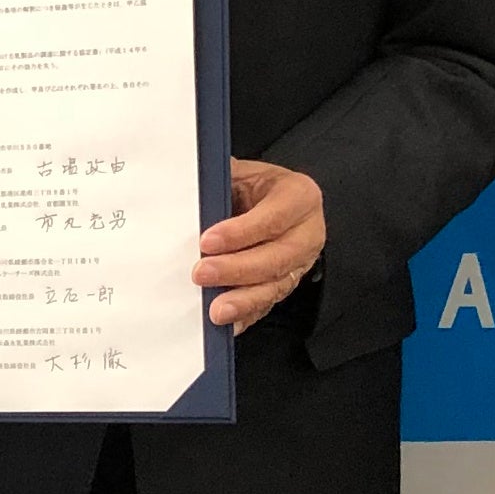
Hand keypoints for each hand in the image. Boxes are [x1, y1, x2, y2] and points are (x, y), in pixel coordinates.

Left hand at [199, 159, 325, 329]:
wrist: (271, 201)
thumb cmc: (255, 186)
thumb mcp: (242, 171)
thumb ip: (221, 179)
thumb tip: (188, 188)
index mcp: (299, 196)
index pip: (273, 217)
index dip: (241, 232)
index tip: (207, 241)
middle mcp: (306, 232)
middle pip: (276, 258)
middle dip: (237, 269)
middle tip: (202, 273)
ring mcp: (300, 263)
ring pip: (275, 286)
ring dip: (243, 300)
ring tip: (215, 309)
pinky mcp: (286, 284)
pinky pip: (268, 304)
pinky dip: (247, 315)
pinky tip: (228, 322)